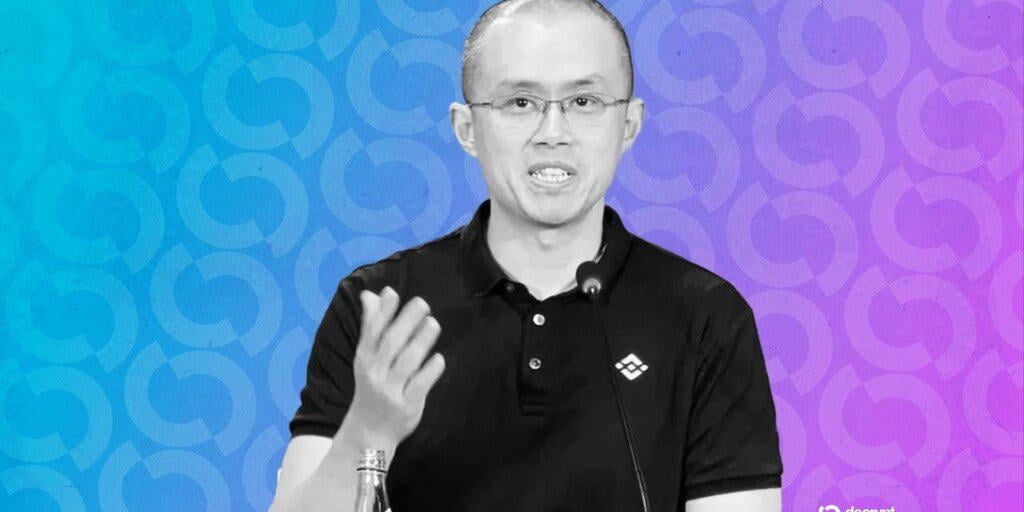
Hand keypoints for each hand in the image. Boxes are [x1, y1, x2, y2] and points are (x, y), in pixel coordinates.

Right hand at [343, 286, 445, 447]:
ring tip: (433, 324)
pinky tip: (439, 358)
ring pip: (406, 363)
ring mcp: (390, 390)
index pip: (372, 332)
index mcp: (365, 358)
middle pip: (391, 344)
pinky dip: (429, 371)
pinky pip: (419, 386)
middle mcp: (375, 373)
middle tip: (422, 303)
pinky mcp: (406, 406)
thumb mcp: (366, 358)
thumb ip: (371, 326)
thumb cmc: (372, 386)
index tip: (392, 292)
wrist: (368, 431)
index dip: (382, 312)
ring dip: (420, 342)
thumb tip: (370, 294)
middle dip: (406, 322)